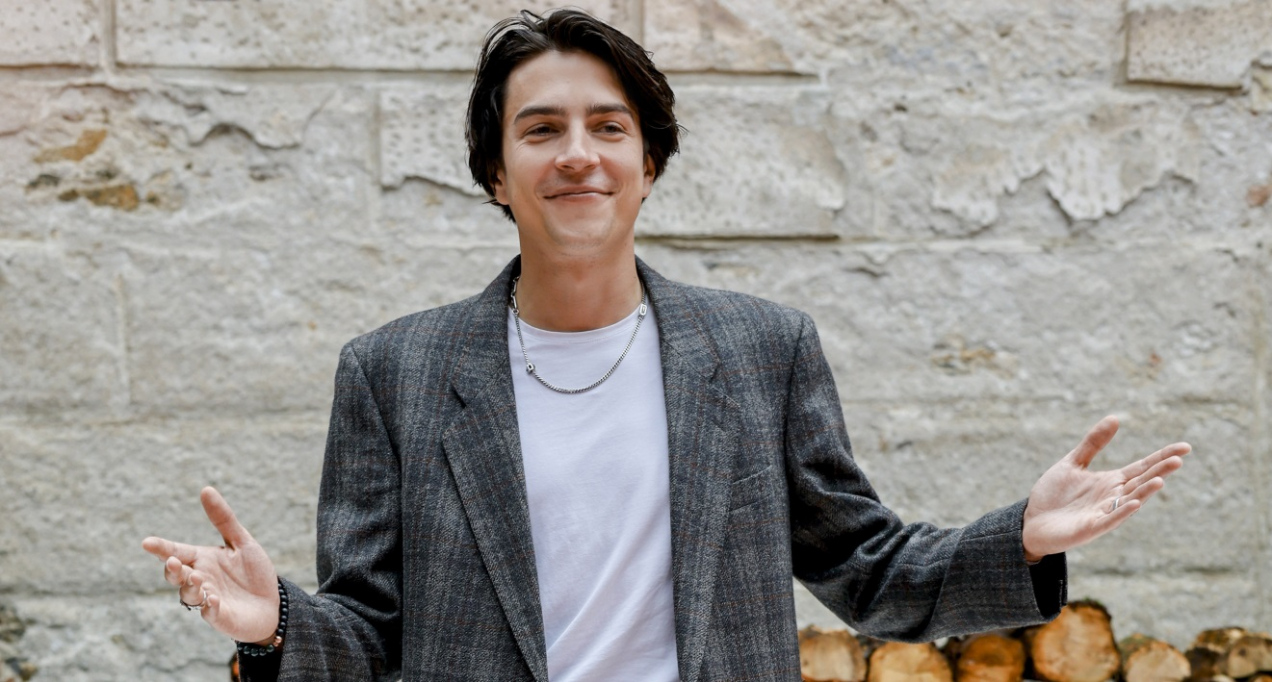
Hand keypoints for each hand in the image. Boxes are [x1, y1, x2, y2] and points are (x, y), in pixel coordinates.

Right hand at [141, 486, 280, 643]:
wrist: (273, 603)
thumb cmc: (254, 573)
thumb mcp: (241, 541)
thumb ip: (223, 519)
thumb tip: (206, 489)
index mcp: (202, 559)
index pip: (177, 551)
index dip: (162, 548)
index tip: (147, 542)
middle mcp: (200, 579)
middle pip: (176, 574)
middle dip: (171, 569)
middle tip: (173, 561)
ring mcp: (206, 599)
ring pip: (188, 594)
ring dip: (190, 587)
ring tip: (198, 578)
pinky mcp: (219, 616)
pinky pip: (208, 612)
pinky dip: (208, 606)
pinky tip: (213, 599)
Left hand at [1021, 416, 1189, 561]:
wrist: (1032, 521)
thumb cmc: (1054, 495)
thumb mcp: (1073, 463)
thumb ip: (1093, 443)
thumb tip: (1115, 418)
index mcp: (1111, 481)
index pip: (1142, 467)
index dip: (1162, 457)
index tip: (1185, 447)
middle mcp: (1112, 497)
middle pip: (1141, 482)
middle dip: (1159, 472)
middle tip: (1179, 459)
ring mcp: (1103, 513)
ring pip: (1130, 501)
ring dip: (1145, 492)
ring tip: (1161, 480)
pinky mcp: (1091, 528)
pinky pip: (1109, 519)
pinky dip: (1122, 511)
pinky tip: (1134, 503)